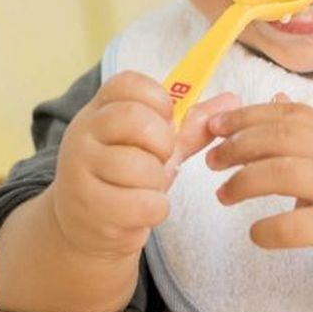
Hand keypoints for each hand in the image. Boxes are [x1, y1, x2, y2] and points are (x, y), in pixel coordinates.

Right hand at [49, 70, 237, 259]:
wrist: (87, 228)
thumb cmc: (125, 180)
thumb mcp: (154, 147)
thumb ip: (191, 124)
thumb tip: (233, 99)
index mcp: (99, 110)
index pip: (128, 83)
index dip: (159, 101)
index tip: (164, 123)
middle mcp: (82, 134)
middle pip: (136, 119)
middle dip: (163, 143)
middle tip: (159, 159)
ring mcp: (79, 170)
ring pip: (141, 166)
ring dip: (157, 182)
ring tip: (145, 188)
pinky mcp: (89, 207)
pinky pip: (143, 203)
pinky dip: (154, 209)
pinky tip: (142, 210)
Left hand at [205, 96, 312, 262]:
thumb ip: (308, 123)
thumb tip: (273, 99)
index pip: (283, 114)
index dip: (244, 117)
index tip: (215, 126)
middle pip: (278, 139)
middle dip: (237, 147)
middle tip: (212, 161)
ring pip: (283, 174)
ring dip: (244, 182)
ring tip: (224, 194)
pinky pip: (295, 226)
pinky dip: (268, 229)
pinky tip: (255, 232)